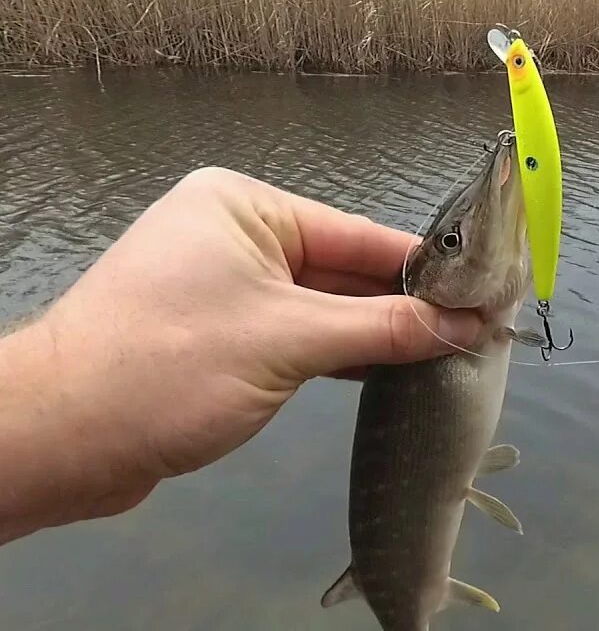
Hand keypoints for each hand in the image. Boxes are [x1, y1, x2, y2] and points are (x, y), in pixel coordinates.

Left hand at [0, 167, 480, 540]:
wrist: (63, 439)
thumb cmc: (173, 367)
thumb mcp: (291, 342)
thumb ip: (385, 330)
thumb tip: (469, 326)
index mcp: (245, 208)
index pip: (358, 235)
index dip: (424, 268)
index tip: (487, 292)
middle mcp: (235, 237)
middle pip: (343, 271)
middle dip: (404, 306)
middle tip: (478, 331)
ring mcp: (225, 288)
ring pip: (322, 308)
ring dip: (376, 335)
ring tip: (450, 354)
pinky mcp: (219, 336)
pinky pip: (296, 335)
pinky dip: (340, 354)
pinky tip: (391, 371)